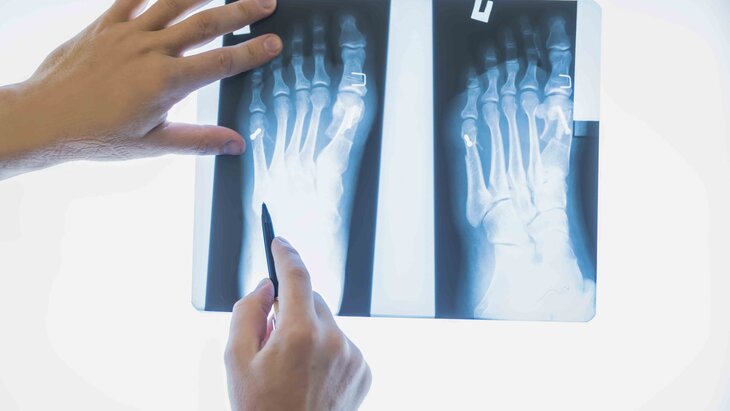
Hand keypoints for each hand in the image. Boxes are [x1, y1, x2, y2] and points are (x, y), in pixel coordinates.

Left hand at [0, 0, 281, 178]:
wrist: (45, 117)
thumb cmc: (96, 134)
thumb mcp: (153, 144)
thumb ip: (199, 140)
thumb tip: (235, 144)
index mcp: (166, 82)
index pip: (221, 62)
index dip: (252, 52)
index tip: (274, 42)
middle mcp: (150, 50)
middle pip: (206, 23)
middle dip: (241, 11)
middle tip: (266, 2)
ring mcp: (127, 33)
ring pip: (175, 2)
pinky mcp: (105, 24)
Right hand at [225, 238, 370, 410]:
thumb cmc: (259, 408)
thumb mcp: (236, 360)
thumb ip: (247, 313)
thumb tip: (266, 286)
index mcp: (300, 334)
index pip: (296, 276)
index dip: (286, 254)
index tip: (279, 242)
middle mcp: (333, 339)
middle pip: (311, 300)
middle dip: (291, 307)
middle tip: (272, 335)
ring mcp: (352, 356)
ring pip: (327, 322)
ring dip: (309, 330)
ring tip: (293, 367)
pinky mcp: (364, 371)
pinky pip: (342, 344)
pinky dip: (326, 350)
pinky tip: (311, 377)